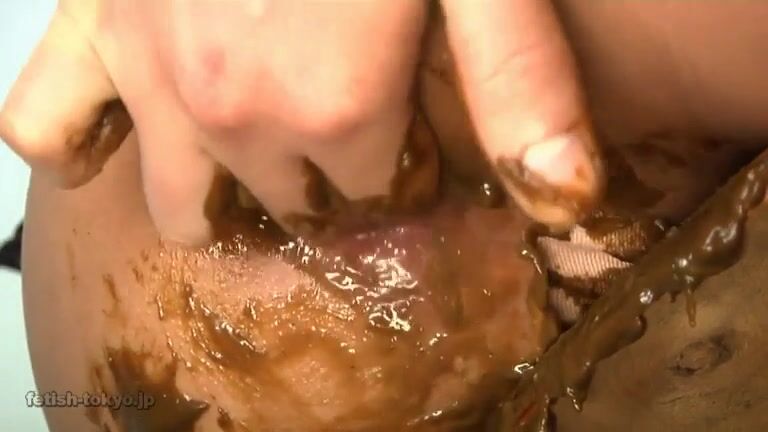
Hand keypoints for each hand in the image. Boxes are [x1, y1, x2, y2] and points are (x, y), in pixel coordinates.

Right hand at [0, 0, 601, 244]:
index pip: (369, 189)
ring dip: (217, 200)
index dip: (395, 165)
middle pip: (287, 201)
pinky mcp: (88, 22)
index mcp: (335, 107)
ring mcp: (145, 71)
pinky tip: (121, 134)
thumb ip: (519, 80)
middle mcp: (234, 111)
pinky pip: (44, 124)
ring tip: (249, 167)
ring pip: (178, 202)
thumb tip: (563, 196)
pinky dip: (82, 144)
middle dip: (320, 182)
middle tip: (341, 133)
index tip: (407, 133)